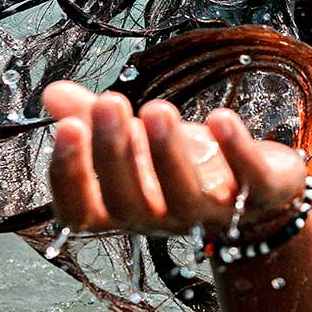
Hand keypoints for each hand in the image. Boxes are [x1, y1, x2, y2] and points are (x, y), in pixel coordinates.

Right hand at [39, 82, 308, 239]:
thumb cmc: (187, 162)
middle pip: (128, 202)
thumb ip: (94, 118)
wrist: (259, 189)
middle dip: (114, 153)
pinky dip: (236, 149)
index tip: (65, 129)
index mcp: (124, 207)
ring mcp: (211, 213)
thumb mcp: (138, 139)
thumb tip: (52, 93)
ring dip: (168, 153)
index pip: (81, 211)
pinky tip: (220, 117)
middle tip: (108, 103)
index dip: (69, 177)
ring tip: (156, 109)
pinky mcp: (257, 196)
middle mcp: (161, 218)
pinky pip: (248, 180)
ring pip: (184, 196)